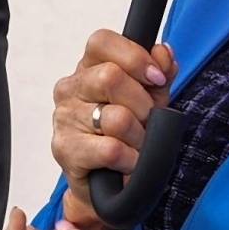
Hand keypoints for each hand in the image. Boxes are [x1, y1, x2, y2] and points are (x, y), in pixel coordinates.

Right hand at [52, 30, 177, 229]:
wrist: (109, 187)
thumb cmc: (127, 136)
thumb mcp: (149, 100)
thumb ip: (158, 73)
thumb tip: (164, 52)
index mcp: (87, 68)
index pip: (101, 41)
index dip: (134, 57)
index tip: (156, 78)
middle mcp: (69, 88)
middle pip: (110, 77)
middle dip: (142, 104)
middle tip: (148, 121)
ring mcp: (64, 118)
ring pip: (116, 117)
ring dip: (139, 137)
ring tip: (137, 146)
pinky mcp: (64, 149)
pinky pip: (110, 149)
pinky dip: (130, 159)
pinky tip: (127, 162)